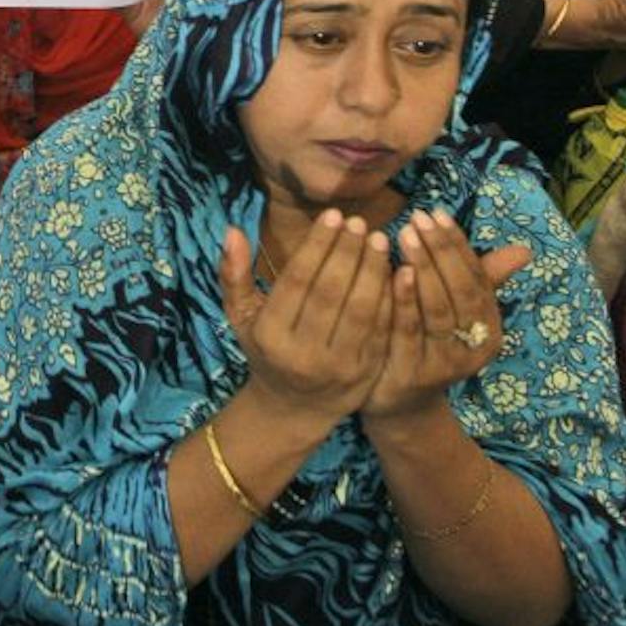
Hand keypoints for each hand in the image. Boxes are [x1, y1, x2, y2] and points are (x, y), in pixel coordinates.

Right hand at [219, 212, 394, 429]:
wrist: (294, 409)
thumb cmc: (266, 350)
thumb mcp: (242, 317)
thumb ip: (234, 275)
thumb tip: (232, 229)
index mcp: (270, 336)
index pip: (298, 281)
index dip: (317, 245)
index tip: (333, 216)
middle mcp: (303, 354)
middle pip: (330, 292)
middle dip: (347, 252)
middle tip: (359, 222)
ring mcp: (338, 367)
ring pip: (361, 309)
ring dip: (372, 270)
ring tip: (377, 239)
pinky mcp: (366, 374)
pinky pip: (381, 327)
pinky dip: (390, 296)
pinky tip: (393, 268)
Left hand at [361, 208, 527, 424]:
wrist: (400, 402)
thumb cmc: (428, 343)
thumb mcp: (456, 312)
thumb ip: (481, 279)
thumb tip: (524, 249)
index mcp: (489, 328)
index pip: (477, 278)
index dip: (458, 244)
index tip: (436, 213)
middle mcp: (474, 347)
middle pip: (461, 292)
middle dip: (440, 251)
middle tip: (418, 219)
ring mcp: (446, 364)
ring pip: (438, 310)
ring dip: (423, 268)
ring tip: (405, 235)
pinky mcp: (414, 374)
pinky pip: (410, 332)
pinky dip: (405, 300)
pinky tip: (394, 272)